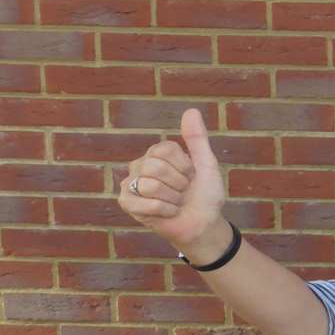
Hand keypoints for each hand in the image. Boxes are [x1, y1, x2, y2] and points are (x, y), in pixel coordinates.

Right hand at [116, 108, 230, 261]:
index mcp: (158, 153)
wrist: (204, 224)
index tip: (191, 176)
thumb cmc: (205, 195)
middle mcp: (141, 164)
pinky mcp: (127, 202)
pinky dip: (165, 210)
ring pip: (150, 185)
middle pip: (155, 167)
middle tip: (183, 192)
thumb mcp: (207, 164)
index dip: (184, 166)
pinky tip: (168, 213)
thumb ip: (197, 139)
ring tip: (175, 202)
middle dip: (178, 184)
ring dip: (173, 199)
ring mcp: (131, 183)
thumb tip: (191, 110)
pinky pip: (146, 203)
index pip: (165, 149)